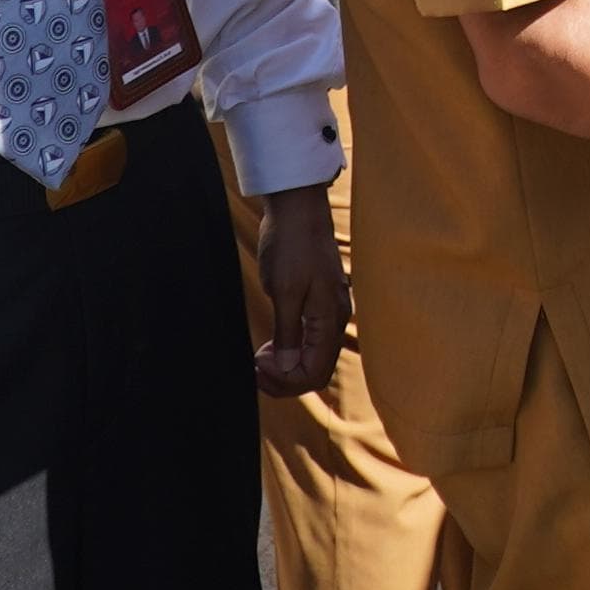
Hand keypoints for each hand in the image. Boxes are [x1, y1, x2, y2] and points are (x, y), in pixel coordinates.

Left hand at [254, 184, 351, 396]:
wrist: (298, 209)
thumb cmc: (291, 244)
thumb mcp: (284, 290)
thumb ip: (288, 332)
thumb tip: (286, 368)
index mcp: (329, 318)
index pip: (314, 372)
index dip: (284, 379)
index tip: (257, 365)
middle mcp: (335, 319)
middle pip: (316, 370)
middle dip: (284, 378)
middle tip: (254, 368)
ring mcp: (329, 311)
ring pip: (313, 358)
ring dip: (286, 366)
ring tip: (260, 358)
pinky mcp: (319, 303)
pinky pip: (310, 341)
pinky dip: (291, 351)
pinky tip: (272, 344)